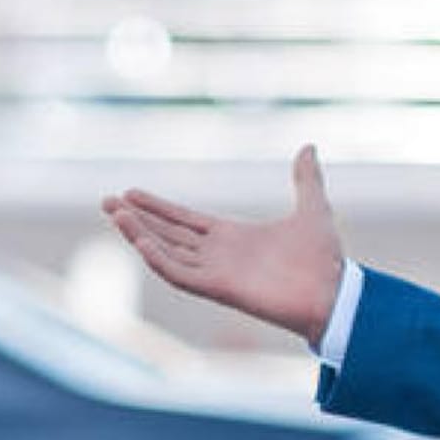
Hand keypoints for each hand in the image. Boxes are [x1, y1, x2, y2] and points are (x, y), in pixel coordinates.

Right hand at [102, 145, 346, 347]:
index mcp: (233, 237)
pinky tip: (140, 239)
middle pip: (167, 234)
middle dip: (136, 218)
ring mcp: (216, 272)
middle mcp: (218, 255)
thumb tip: (309, 147)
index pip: (184, 220)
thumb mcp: (312, 208)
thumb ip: (306, 179)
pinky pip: (179, 274)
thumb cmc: (323, 259)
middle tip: (106, 201)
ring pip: (166, 251)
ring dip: (140, 233)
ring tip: (115, 213)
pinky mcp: (219, 288)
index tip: (130, 192)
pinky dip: (158, 258)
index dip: (157, 207)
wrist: (333, 292)